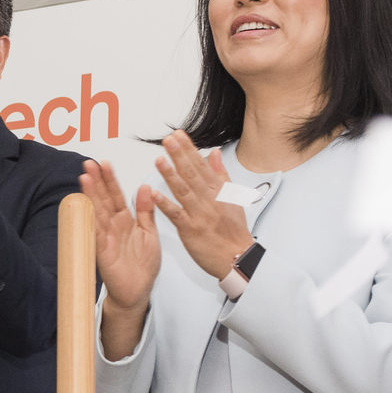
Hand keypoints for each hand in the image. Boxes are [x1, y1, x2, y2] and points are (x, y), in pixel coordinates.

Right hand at [82, 160, 162, 358]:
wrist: (138, 291)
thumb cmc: (142, 265)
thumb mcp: (149, 233)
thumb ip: (146, 211)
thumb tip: (145, 187)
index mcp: (125, 221)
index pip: (116, 196)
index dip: (110, 180)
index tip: (105, 164)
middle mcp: (113, 227)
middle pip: (103, 200)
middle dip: (97, 181)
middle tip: (90, 163)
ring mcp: (106, 238)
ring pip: (98, 212)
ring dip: (91, 195)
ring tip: (85, 177)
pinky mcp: (103, 252)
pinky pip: (96, 233)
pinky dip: (91, 219)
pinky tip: (86, 206)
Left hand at [144, 133, 253, 282]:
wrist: (238, 257)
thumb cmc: (233, 231)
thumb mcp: (233, 198)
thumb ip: (221, 174)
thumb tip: (215, 154)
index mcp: (218, 191)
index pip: (201, 165)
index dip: (189, 149)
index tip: (178, 135)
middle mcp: (209, 200)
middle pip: (192, 174)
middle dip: (179, 155)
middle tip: (168, 140)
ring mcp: (199, 214)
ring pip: (183, 191)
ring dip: (170, 175)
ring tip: (159, 160)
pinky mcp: (191, 230)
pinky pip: (176, 215)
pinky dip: (165, 204)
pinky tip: (154, 194)